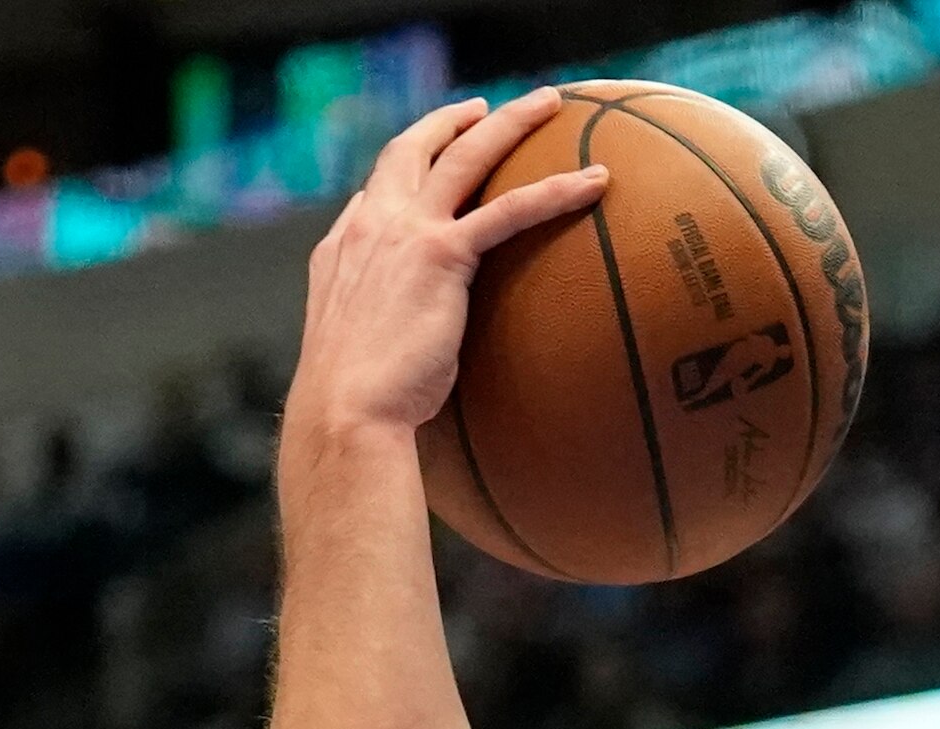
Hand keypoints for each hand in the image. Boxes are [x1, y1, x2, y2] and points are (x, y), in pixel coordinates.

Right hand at [284, 93, 610, 443]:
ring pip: (464, 155)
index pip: (375, 192)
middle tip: (483, 108)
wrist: (344, 412)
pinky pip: (510, 209)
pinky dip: (556, 190)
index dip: (404, 170)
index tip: (427, 159)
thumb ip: (377, 327)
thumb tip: (399, 345)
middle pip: (413, 149)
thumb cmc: (353, 407)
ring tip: (548, 104)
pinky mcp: (442, 253)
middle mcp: (371, 225)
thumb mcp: (354, 355)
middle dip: (449, 121)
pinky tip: (595, 180)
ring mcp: (405, 231)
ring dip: (509, 122)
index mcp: (344, 247)